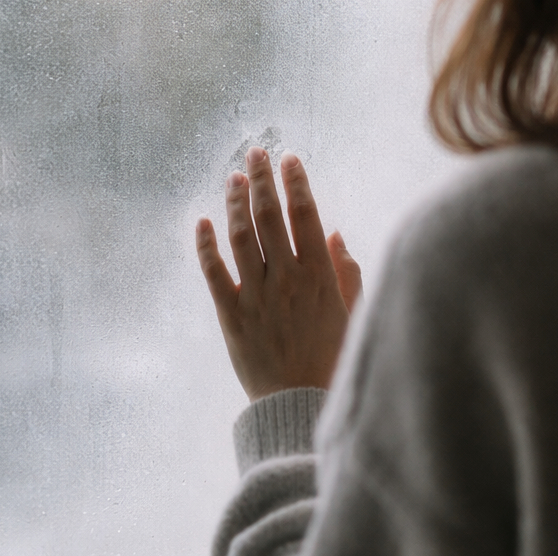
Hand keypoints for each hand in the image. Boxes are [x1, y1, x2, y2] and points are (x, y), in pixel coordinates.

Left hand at [196, 147, 361, 400]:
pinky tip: (203, 220)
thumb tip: (334, 234)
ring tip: (234, 177)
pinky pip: (214, 273)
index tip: (290, 159)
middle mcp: (286, 280)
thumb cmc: (333, 358)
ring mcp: (256, 296)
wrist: (301, 404)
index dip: (296, 182)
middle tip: (256, 152)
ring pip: (241, 238)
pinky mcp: (231, 315)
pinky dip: (206, 245)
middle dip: (262, 179)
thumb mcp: (354, 312)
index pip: (305, 215)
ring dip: (236, 202)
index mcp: (320, 276)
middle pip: (269, 217)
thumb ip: (347, 271)